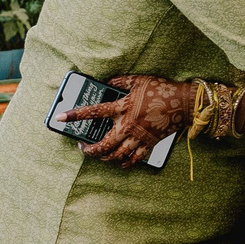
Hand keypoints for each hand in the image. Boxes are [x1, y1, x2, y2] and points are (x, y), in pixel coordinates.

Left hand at [70, 74, 189, 166]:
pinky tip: (120, 162)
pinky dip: (125, 162)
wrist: (183, 103)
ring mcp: (139, 137)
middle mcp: (128, 125)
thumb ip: (121, 82)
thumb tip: (107, 83)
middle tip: (83, 148)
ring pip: (117, 155)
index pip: (95, 112)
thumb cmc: (162, 90)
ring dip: (105, 158)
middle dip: (90, 150)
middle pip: (104, 144)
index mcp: (124, 107)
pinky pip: (134, 159)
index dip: (76, 114)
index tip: (61, 117)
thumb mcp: (139, 80)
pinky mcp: (149, 144)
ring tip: (99, 155)